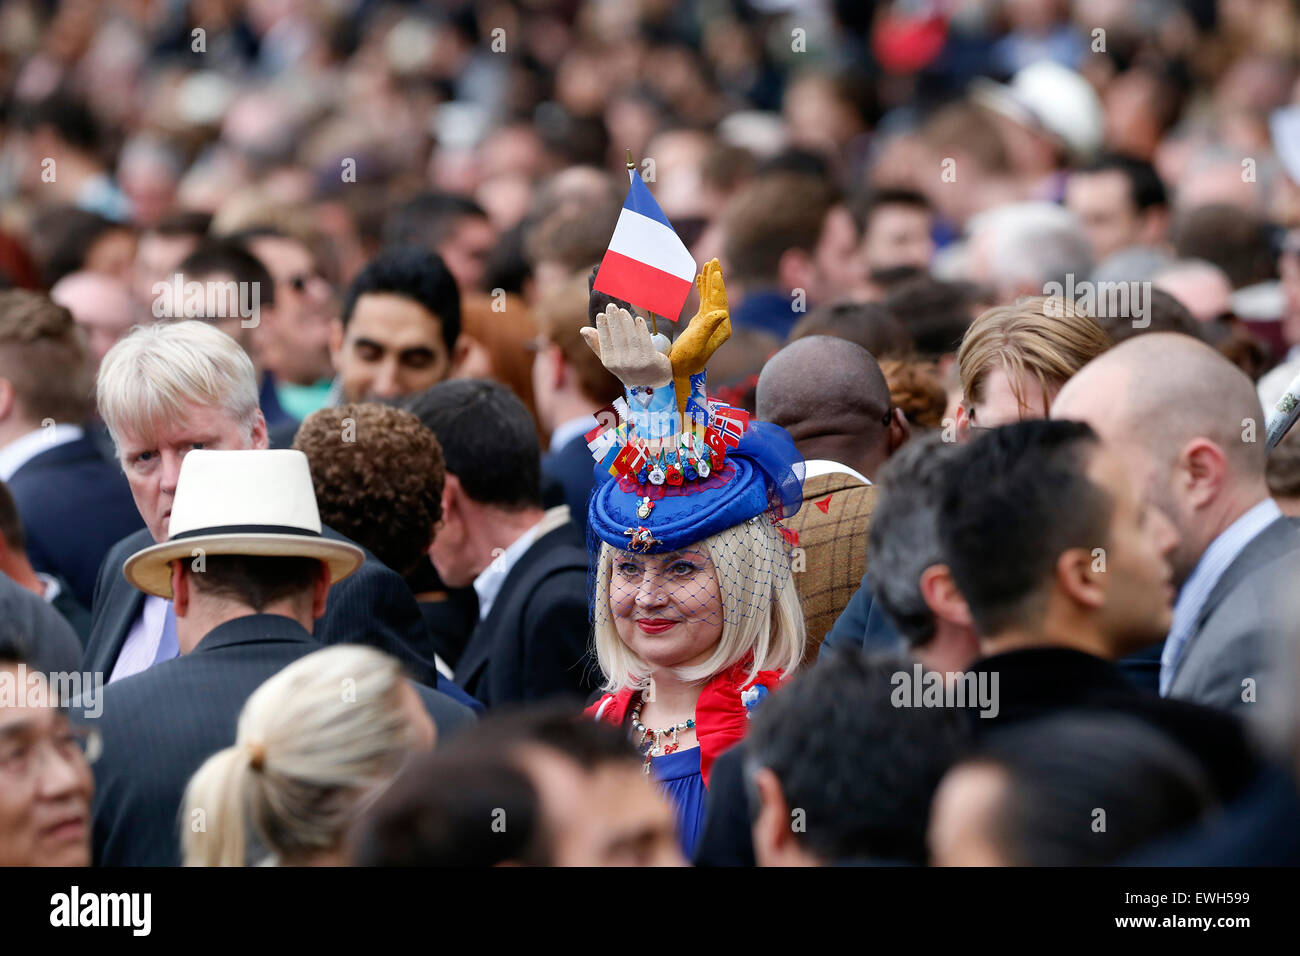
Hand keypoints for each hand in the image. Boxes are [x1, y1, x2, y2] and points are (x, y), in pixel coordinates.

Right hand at [580, 304, 671, 387]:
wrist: (650, 380)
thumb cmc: (627, 364)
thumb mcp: (610, 357)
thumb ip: (597, 344)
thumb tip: (583, 329)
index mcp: (610, 363)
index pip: (604, 341)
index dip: (603, 327)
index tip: (601, 314)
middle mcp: (622, 364)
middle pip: (617, 337)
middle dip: (613, 320)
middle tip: (611, 306)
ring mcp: (637, 362)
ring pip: (631, 337)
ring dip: (626, 322)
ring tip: (623, 311)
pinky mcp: (650, 360)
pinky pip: (645, 340)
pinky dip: (641, 328)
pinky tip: (638, 319)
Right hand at [670, 259, 730, 410]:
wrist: (680, 371)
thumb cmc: (686, 359)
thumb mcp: (697, 342)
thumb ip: (709, 326)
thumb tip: (722, 311)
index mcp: (722, 327)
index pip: (721, 301)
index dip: (717, 285)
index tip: (714, 271)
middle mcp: (719, 324)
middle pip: (719, 296)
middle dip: (716, 278)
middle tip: (714, 260)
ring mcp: (711, 322)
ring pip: (711, 296)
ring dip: (709, 280)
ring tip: (708, 264)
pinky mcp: (701, 322)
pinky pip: (704, 301)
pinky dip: (702, 289)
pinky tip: (699, 279)